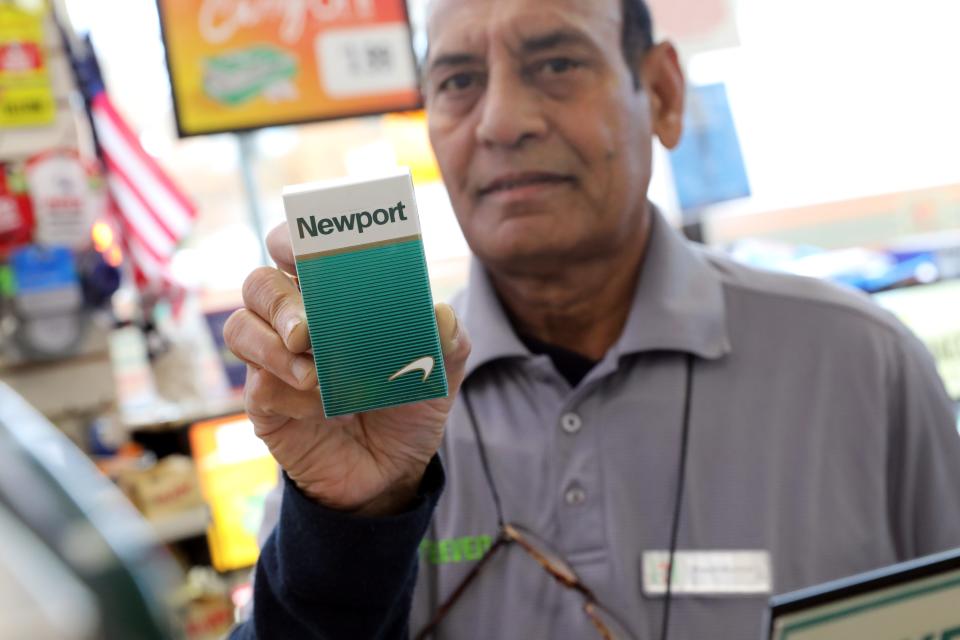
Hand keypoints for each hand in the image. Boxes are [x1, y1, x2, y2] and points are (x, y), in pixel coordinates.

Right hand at [223, 224, 469, 516]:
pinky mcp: (265, 403)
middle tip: (308, 330)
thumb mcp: (440, 371)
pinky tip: (319, 406)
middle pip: (258, 284)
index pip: (294, 249)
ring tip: (314, 373)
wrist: (392, 471)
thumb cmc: (408, 404)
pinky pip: (257, 384)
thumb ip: (448, 339)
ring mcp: (274, 361)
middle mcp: (294, 320)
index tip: (302, 250)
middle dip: (279, 299)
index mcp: (332, 295)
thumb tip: (440, 314)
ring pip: (240, 328)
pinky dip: (287, 391)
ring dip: (274, 347)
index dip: (291, 240)